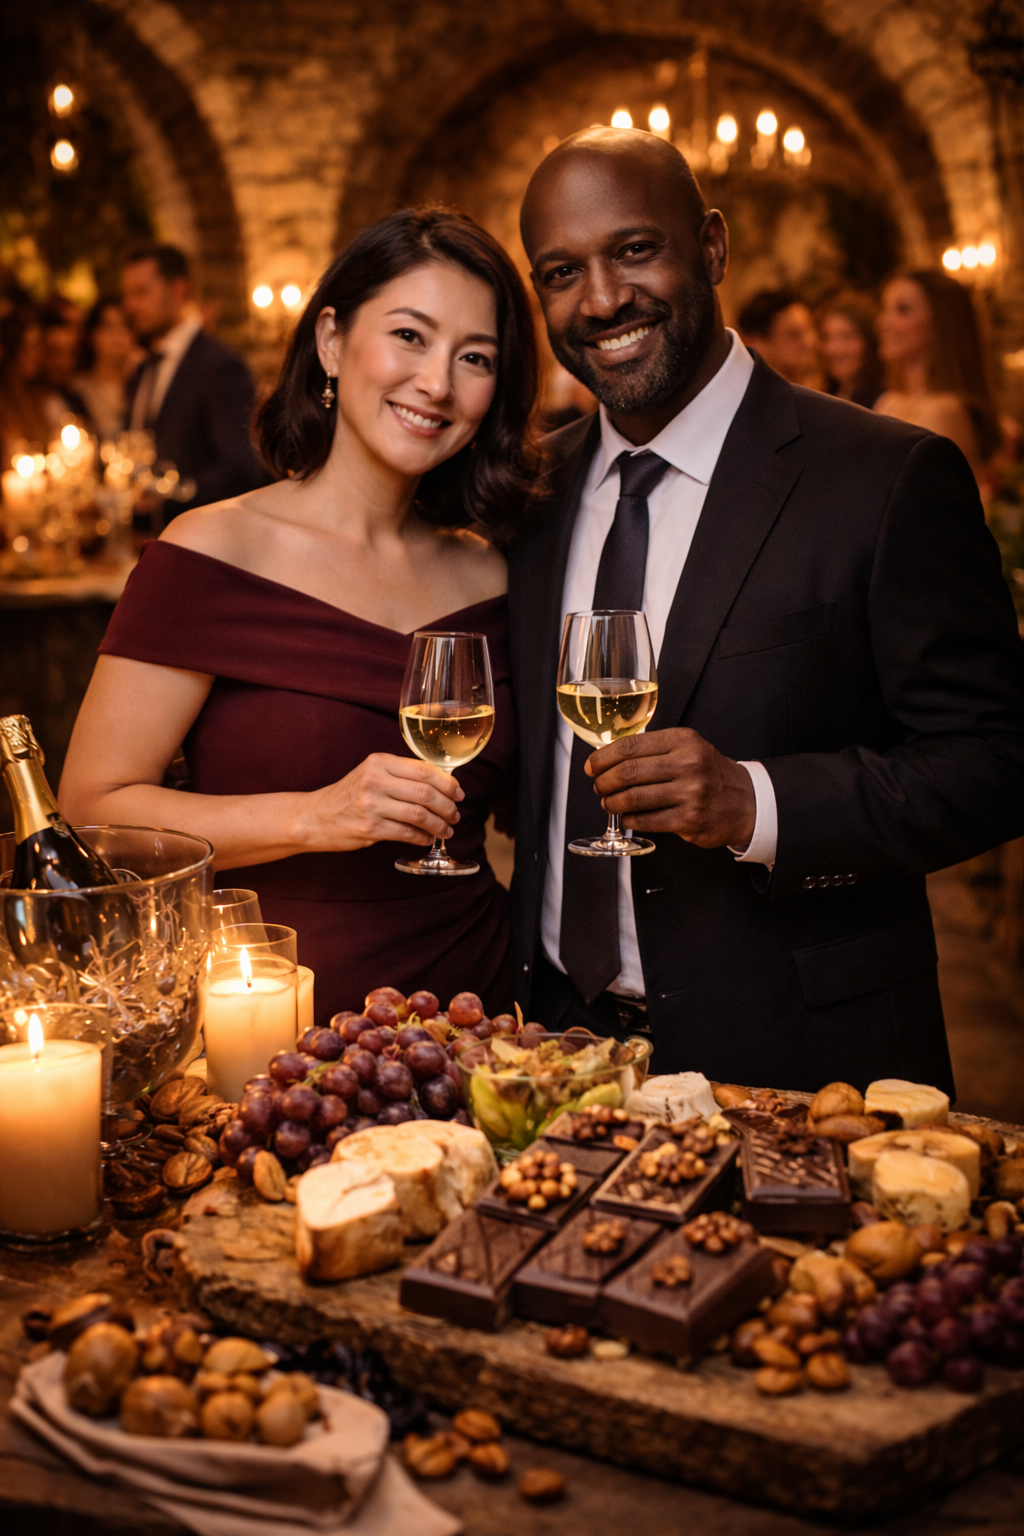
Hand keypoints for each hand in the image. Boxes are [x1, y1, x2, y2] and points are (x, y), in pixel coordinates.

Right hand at [302, 753, 463, 851]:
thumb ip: (399, 776)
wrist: (314, 817)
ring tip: (446, 830)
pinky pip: (406, 833)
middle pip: (426, 793)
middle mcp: (375, 780)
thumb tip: (440, 785)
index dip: (447, 783)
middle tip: (455, 815)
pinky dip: (422, 838)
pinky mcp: (370, 828)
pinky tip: (427, 839)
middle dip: (447, 806)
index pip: (424, 770)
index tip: (458, 793)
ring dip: (439, 825)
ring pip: (419, 814)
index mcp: (379, 762)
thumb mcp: (370, 774)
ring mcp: (372, 805)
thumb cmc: (347, 796)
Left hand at [586, 728, 755, 849]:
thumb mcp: (688, 748)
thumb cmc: (709, 774)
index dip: (604, 757)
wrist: (746, 801)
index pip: (631, 746)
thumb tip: (609, 758)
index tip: (592, 766)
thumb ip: (654, 750)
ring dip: (613, 802)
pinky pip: (647, 820)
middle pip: (628, 772)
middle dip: (604, 781)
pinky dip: (629, 820)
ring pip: (634, 798)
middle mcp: (688, 764)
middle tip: (598, 786)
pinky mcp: (690, 820)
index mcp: (683, 740)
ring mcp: (690, 793)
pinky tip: (627, 817)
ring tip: (608, 802)